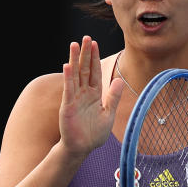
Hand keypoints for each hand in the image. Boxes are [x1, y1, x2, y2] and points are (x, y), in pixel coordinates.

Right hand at [59, 36, 123, 157]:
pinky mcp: (67, 106)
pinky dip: (68, 77)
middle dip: (86, 53)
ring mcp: (74, 98)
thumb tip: (120, 80)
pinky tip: (68, 65)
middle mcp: (83, 93)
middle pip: (85, 69)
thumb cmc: (93, 134)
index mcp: (94, 94)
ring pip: (75, 75)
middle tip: (86, 37)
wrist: (81, 148)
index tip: (94, 43)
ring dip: (75, 60)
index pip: (95, 72)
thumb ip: (113, 97)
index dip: (95, 58)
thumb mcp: (108, 114)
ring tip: (74, 45)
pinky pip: (68, 89)